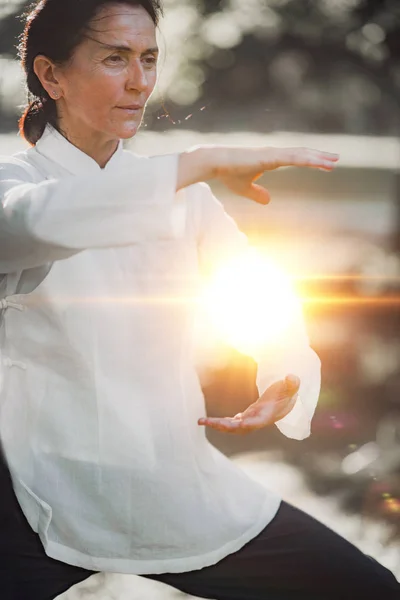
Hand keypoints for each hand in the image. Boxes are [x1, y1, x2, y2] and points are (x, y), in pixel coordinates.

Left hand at [198, 374, 299, 433]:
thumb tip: (292, 377)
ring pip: (232, 426)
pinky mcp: (245, 416)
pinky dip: (221, 421)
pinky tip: (211, 421)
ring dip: (217, 424)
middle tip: (205, 421)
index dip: (245, 424)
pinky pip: (231, 422)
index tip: (235, 423)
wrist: (285, 400)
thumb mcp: (290, 387)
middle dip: (222, 426)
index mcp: (265, 416)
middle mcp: (255, 421)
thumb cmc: (287, 392)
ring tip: (201, 421)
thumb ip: (291, 384)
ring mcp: (249, 419)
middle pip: (237, 428)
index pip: (254, 422)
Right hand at [214, 146, 338, 204]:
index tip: (324, 164)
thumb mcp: (245, 188)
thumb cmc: (228, 173)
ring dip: (317, 158)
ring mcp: (273, 153)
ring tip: (333, 161)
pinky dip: (306, 159)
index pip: (296, 158)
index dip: (310, 160)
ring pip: (300, 154)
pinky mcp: (270, 156)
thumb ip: (257, 194)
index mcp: (271, 159)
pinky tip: (317, 162)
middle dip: (319, 156)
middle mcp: (275, 153)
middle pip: (302, 153)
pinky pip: (292, 157)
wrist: (215, 163)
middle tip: (335, 159)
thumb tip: (268, 201)